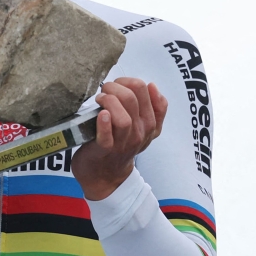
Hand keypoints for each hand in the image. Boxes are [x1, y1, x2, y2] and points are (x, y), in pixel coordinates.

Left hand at [71, 78, 168, 200]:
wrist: (107, 175)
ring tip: (100, 99)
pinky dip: (104, 124)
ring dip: (109, 101)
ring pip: (123, 118)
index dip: (127, 81)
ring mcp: (123, 142)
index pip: (145, 90)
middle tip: (105, 90)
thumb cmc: (122, 145)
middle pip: (132, 98)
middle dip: (115, 87)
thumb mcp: (145, 128)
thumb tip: (153, 86)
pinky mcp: (105, 150)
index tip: (117, 85)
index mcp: (150, 123)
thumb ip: (156, 109)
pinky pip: (107, 137)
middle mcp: (140, 132)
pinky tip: (101, 115)